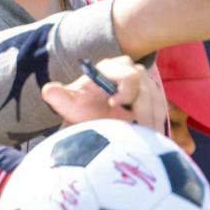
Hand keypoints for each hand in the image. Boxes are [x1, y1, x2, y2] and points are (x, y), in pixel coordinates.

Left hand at [42, 56, 167, 132]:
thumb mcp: (70, 104)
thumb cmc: (82, 109)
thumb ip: (60, 97)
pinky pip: (160, 113)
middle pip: (146, 90)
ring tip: (145, 139)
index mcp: (113, 68)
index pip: (128, 75)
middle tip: (137, 129)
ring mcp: (147, 87)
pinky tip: (152, 140)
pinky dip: (156, 127)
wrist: (93, 119)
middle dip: (142, 111)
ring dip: (151, 122)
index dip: (125, 90)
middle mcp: (133, 73)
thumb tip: (49, 90)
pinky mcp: (155, 101)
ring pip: (155, 104)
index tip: (116, 104)